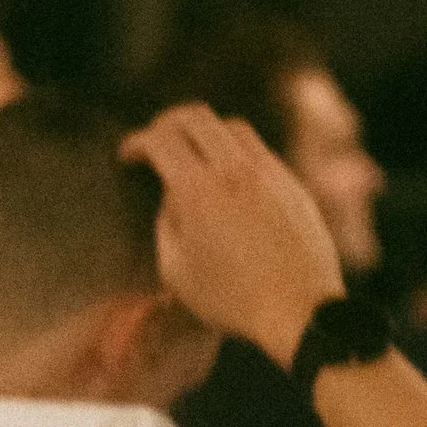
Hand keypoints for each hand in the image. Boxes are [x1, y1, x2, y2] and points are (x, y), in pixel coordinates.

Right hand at [120, 103, 343, 367]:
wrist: (298, 309)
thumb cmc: (230, 299)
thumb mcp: (176, 270)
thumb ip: (167, 224)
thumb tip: (173, 199)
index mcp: (198, 191)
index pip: (161, 140)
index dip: (138, 142)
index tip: (128, 154)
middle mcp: (235, 170)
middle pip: (196, 117)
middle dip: (167, 122)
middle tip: (154, 140)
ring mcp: (269, 172)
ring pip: (231, 127)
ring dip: (204, 132)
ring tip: (191, 154)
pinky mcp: (291, 183)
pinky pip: (258, 151)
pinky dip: (232, 152)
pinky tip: (226, 178)